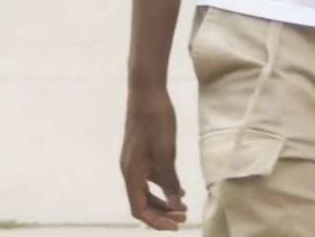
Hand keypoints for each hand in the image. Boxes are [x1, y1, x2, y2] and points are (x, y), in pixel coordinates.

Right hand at [120, 84, 187, 230]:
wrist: (147, 91)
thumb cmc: (155, 119)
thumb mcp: (166, 152)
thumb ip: (170, 179)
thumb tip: (175, 203)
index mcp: (132, 172)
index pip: (139, 208)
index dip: (156, 221)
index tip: (176, 226)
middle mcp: (129, 169)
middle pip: (142, 202)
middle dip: (162, 213)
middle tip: (184, 217)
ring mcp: (135, 161)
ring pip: (146, 191)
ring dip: (164, 201)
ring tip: (184, 206)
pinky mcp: (141, 153)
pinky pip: (150, 177)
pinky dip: (163, 186)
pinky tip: (179, 188)